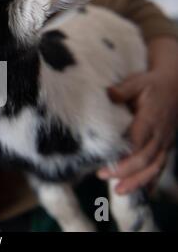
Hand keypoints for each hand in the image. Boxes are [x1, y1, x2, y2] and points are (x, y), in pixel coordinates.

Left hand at [98, 37, 177, 193]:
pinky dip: (152, 181)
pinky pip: (161, 167)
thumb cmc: (151, 84)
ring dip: (138, 181)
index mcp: (151, 118)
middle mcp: (160, 133)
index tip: (107, 162)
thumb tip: (108, 93)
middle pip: (145, 158)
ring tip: (119, 191)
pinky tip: (143, 193)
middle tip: (103, 176)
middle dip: (125, 171)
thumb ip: (122, 90)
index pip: (139, 140)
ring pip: (155, 166)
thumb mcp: (137, 82)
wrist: (175, 85)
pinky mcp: (165, 146)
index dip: (124, 154)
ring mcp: (165, 142)